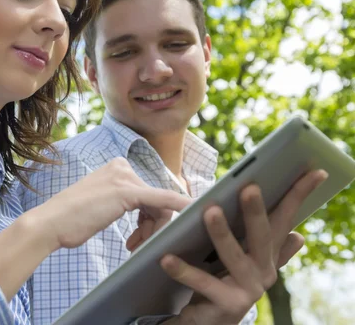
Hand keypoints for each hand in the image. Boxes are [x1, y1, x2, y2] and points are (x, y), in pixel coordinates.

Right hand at [31, 157, 191, 252]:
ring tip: (134, 246)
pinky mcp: (128, 191)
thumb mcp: (101, 205)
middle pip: (156, 199)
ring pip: (161, 205)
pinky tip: (191, 215)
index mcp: (116, 167)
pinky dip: (180, 209)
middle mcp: (122, 167)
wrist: (50, 223)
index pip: (147, 193)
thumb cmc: (70, 220)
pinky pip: (164, 201)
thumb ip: (121, 201)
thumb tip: (144, 211)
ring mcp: (125, 178)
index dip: (151, 217)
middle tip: (137, 245)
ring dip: (153, 230)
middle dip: (152, 226)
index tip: (147, 235)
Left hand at [160, 169, 327, 324]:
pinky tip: (167, 257)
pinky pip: (202, 284)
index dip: (299, 195)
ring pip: (233, 257)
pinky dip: (184, 270)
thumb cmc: (225, 280)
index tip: (315, 172)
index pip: (285, 220)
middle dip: (256, 211)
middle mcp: (263, 272)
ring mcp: (247, 291)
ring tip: (209, 211)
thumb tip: (299, 236)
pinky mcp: (225, 304)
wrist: (210, 322)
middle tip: (249, 188)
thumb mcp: (245, 262)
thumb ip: (266, 248)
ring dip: (222, 234)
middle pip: (262, 237)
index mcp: (267, 255)